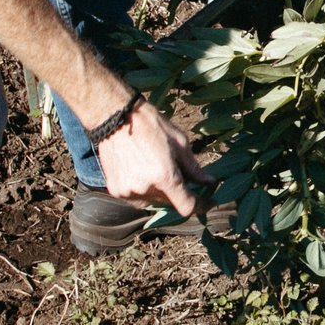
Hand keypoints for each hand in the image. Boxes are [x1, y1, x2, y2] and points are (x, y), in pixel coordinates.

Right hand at [93, 100, 206, 216]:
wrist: (115, 118)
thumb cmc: (150, 125)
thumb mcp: (179, 142)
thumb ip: (193, 168)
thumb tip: (209, 182)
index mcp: (164, 176)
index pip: (187, 207)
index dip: (200, 205)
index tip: (207, 201)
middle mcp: (145, 189)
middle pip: (170, 203)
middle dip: (177, 191)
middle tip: (175, 171)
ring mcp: (128, 191)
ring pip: (153, 202)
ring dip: (159, 190)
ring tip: (153, 166)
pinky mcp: (116, 190)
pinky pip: (137, 198)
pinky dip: (143, 188)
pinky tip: (140, 169)